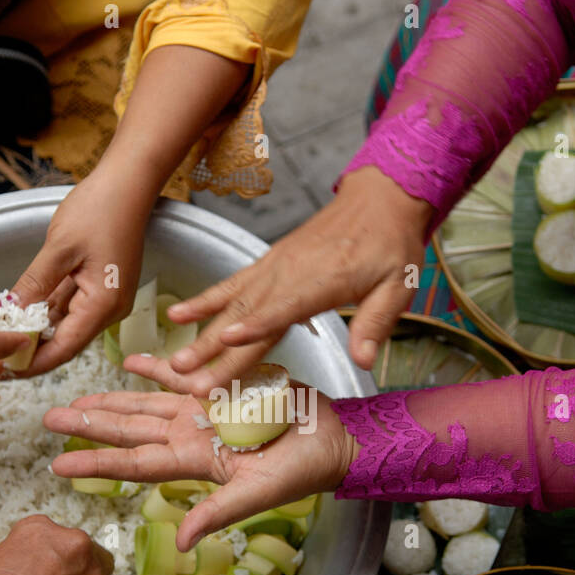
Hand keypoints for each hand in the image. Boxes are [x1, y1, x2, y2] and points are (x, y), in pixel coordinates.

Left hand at [5, 164, 154, 376]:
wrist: (129, 183)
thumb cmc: (101, 209)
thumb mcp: (60, 248)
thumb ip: (35, 285)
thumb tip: (10, 316)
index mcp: (104, 304)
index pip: (66, 348)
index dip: (34, 362)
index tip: (5, 370)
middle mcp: (109, 308)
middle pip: (67, 341)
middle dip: (32, 350)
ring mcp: (106, 298)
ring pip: (66, 324)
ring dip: (38, 331)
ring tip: (3, 337)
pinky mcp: (100, 286)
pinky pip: (70, 306)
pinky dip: (47, 312)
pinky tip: (22, 314)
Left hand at [44, 354, 358, 551]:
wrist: (333, 439)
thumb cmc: (302, 470)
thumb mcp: (259, 493)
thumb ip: (218, 513)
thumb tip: (180, 543)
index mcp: (193, 462)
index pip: (133, 463)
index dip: (95, 462)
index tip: (57, 462)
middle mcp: (189, 437)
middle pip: (128, 431)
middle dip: (89, 426)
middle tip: (49, 419)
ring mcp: (203, 412)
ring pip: (145, 404)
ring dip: (111, 400)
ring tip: (77, 398)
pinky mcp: (222, 388)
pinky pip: (181, 376)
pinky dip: (156, 369)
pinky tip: (130, 363)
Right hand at [164, 166, 434, 393]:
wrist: (379, 199)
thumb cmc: (391, 243)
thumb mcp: (399, 284)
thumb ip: (377, 323)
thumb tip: (364, 361)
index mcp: (322, 280)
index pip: (282, 308)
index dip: (255, 325)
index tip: (227, 340)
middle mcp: (290, 273)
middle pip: (246, 314)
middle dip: (215, 348)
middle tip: (187, 376)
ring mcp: (274, 267)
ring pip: (231, 303)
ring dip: (202, 333)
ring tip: (175, 360)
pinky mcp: (268, 264)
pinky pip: (230, 285)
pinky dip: (203, 301)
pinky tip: (179, 317)